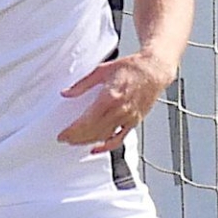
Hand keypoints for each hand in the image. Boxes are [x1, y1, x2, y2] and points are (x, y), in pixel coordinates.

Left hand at [58, 52, 176, 154]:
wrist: (154, 70)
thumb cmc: (133, 68)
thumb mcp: (102, 70)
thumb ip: (82, 84)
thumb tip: (67, 93)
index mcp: (110, 98)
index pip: (87, 122)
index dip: (73, 131)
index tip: (63, 135)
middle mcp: (119, 111)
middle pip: (94, 132)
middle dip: (77, 138)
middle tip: (65, 140)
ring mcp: (128, 118)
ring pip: (104, 137)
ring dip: (88, 142)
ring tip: (76, 142)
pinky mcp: (134, 122)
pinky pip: (119, 139)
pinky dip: (107, 146)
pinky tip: (97, 149)